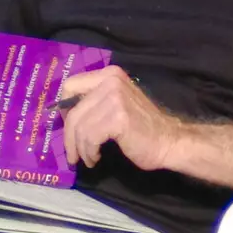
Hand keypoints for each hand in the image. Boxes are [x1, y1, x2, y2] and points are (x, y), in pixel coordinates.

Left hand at [59, 67, 181, 172]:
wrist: (168, 141)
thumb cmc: (141, 128)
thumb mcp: (115, 104)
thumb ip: (94, 102)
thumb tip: (64, 114)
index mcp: (108, 74)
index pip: (70, 85)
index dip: (63, 109)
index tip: (68, 127)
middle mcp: (110, 80)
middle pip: (72, 110)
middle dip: (68, 136)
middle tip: (72, 154)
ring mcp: (115, 97)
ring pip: (79, 126)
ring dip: (80, 148)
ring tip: (88, 158)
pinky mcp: (118, 117)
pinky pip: (90, 137)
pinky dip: (89, 151)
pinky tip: (96, 157)